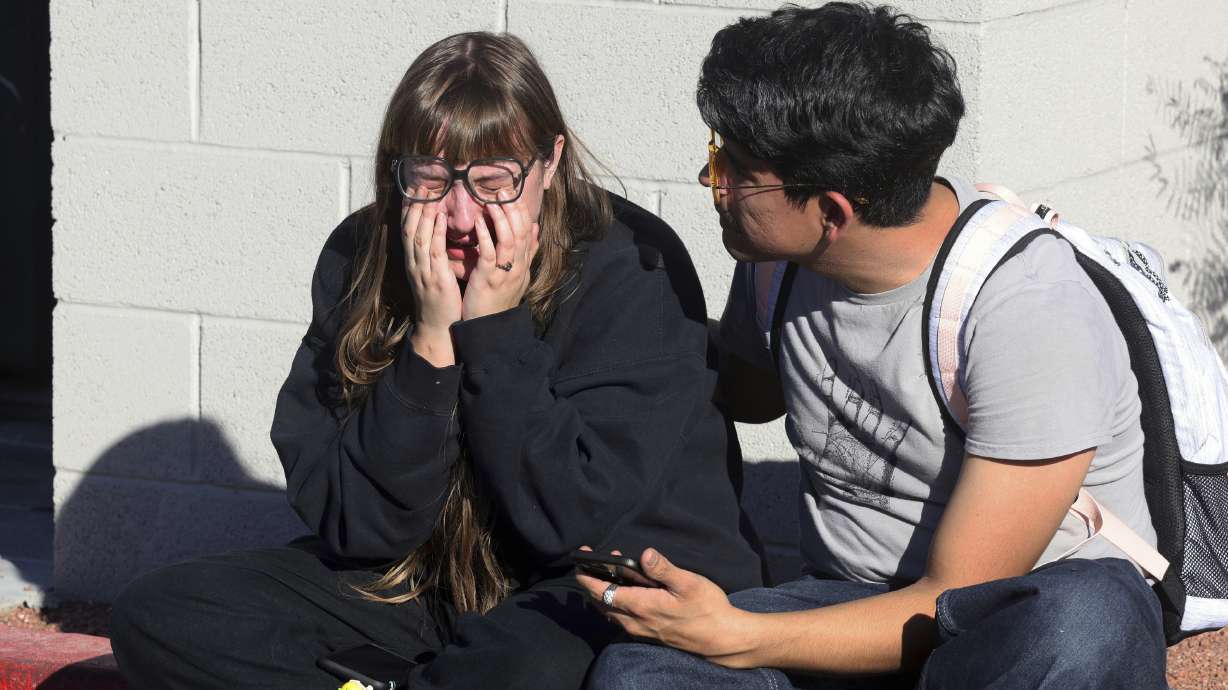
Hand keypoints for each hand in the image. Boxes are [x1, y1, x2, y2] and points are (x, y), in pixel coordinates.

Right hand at [402, 200, 461, 365]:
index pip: (407, 228)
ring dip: (424, 212)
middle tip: (420, 181)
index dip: (410, 207)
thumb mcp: (432, 273)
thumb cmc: (439, 299)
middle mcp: (414, 263)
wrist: (438, 328)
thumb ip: (433, 253)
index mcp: (413, 261)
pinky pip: (434, 252)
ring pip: (419, 236)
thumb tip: (438, 230)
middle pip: (409, 227)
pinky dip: (436, 232)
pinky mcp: (436, 279)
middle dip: (414, 204)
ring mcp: (423, 271)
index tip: (414, 186)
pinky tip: (441, 216)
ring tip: (429, 191)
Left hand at [461, 191, 539, 320]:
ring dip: (501, 219)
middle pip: (521, 233)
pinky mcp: (488, 280)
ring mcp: (504, 273)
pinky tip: (478, 223)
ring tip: (493, 201)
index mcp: (524, 264)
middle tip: (504, 190)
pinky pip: (489, 255)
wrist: (490, 328)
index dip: (523, 212)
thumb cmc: (498, 300)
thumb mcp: (518, 275)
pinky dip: (485, 237)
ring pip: (508, 241)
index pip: (529, 232)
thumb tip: (537, 229)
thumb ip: (528, 253)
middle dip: (513, 210)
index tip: (515, 195)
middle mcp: (518, 267)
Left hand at [576, 548, 758, 666]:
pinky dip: (616, 602)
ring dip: (604, 592)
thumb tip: (644, 554)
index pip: (601, 591)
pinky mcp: (647, 634)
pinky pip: (621, 618)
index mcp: (641, 606)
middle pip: (599, 602)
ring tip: (613, 571)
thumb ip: (663, 568)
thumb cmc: (707, 609)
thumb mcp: (688, 583)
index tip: (581, 560)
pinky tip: (628, 590)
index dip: (586, 576)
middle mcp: (635, 622)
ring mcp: (640, 630)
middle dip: (593, 581)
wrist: (721, 639)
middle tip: (598, 560)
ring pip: (609, 611)